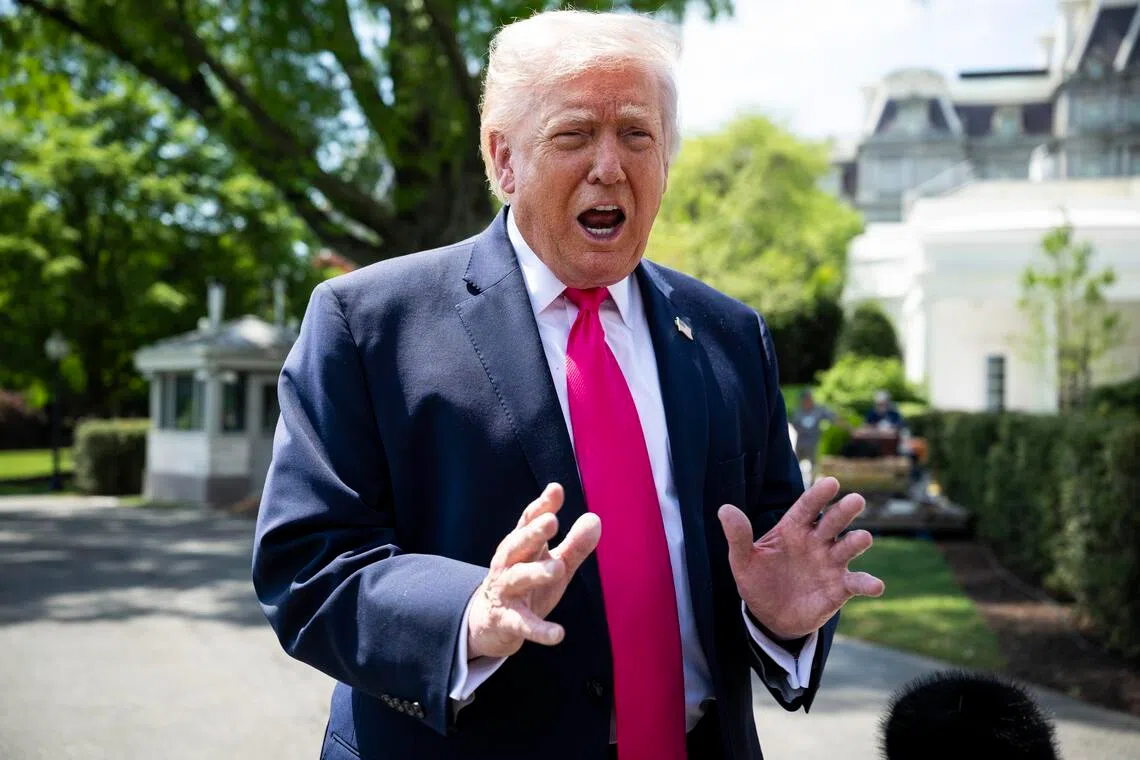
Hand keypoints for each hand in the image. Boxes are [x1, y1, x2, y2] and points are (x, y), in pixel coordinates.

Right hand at [467, 483, 601, 659]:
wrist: (492, 623)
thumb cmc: (528, 585)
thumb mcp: (554, 563)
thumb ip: (574, 545)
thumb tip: (595, 518)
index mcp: (521, 546)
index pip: (528, 522)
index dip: (541, 506)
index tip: (556, 490)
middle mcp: (508, 564)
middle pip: (518, 544)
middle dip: (534, 533)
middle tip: (552, 521)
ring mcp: (506, 591)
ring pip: (518, 578)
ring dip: (537, 572)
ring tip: (558, 567)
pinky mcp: (509, 620)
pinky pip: (524, 624)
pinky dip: (539, 630)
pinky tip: (558, 634)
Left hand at [718, 477, 883, 640]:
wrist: (769, 616)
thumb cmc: (758, 580)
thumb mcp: (742, 560)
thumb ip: (738, 536)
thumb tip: (724, 509)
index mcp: (794, 528)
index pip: (807, 507)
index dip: (818, 495)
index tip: (831, 483)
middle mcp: (817, 541)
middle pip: (833, 521)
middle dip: (844, 511)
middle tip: (855, 500)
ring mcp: (830, 563)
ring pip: (848, 547)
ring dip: (856, 542)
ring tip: (863, 538)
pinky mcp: (840, 588)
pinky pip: (856, 582)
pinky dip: (867, 583)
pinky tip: (875, 585)